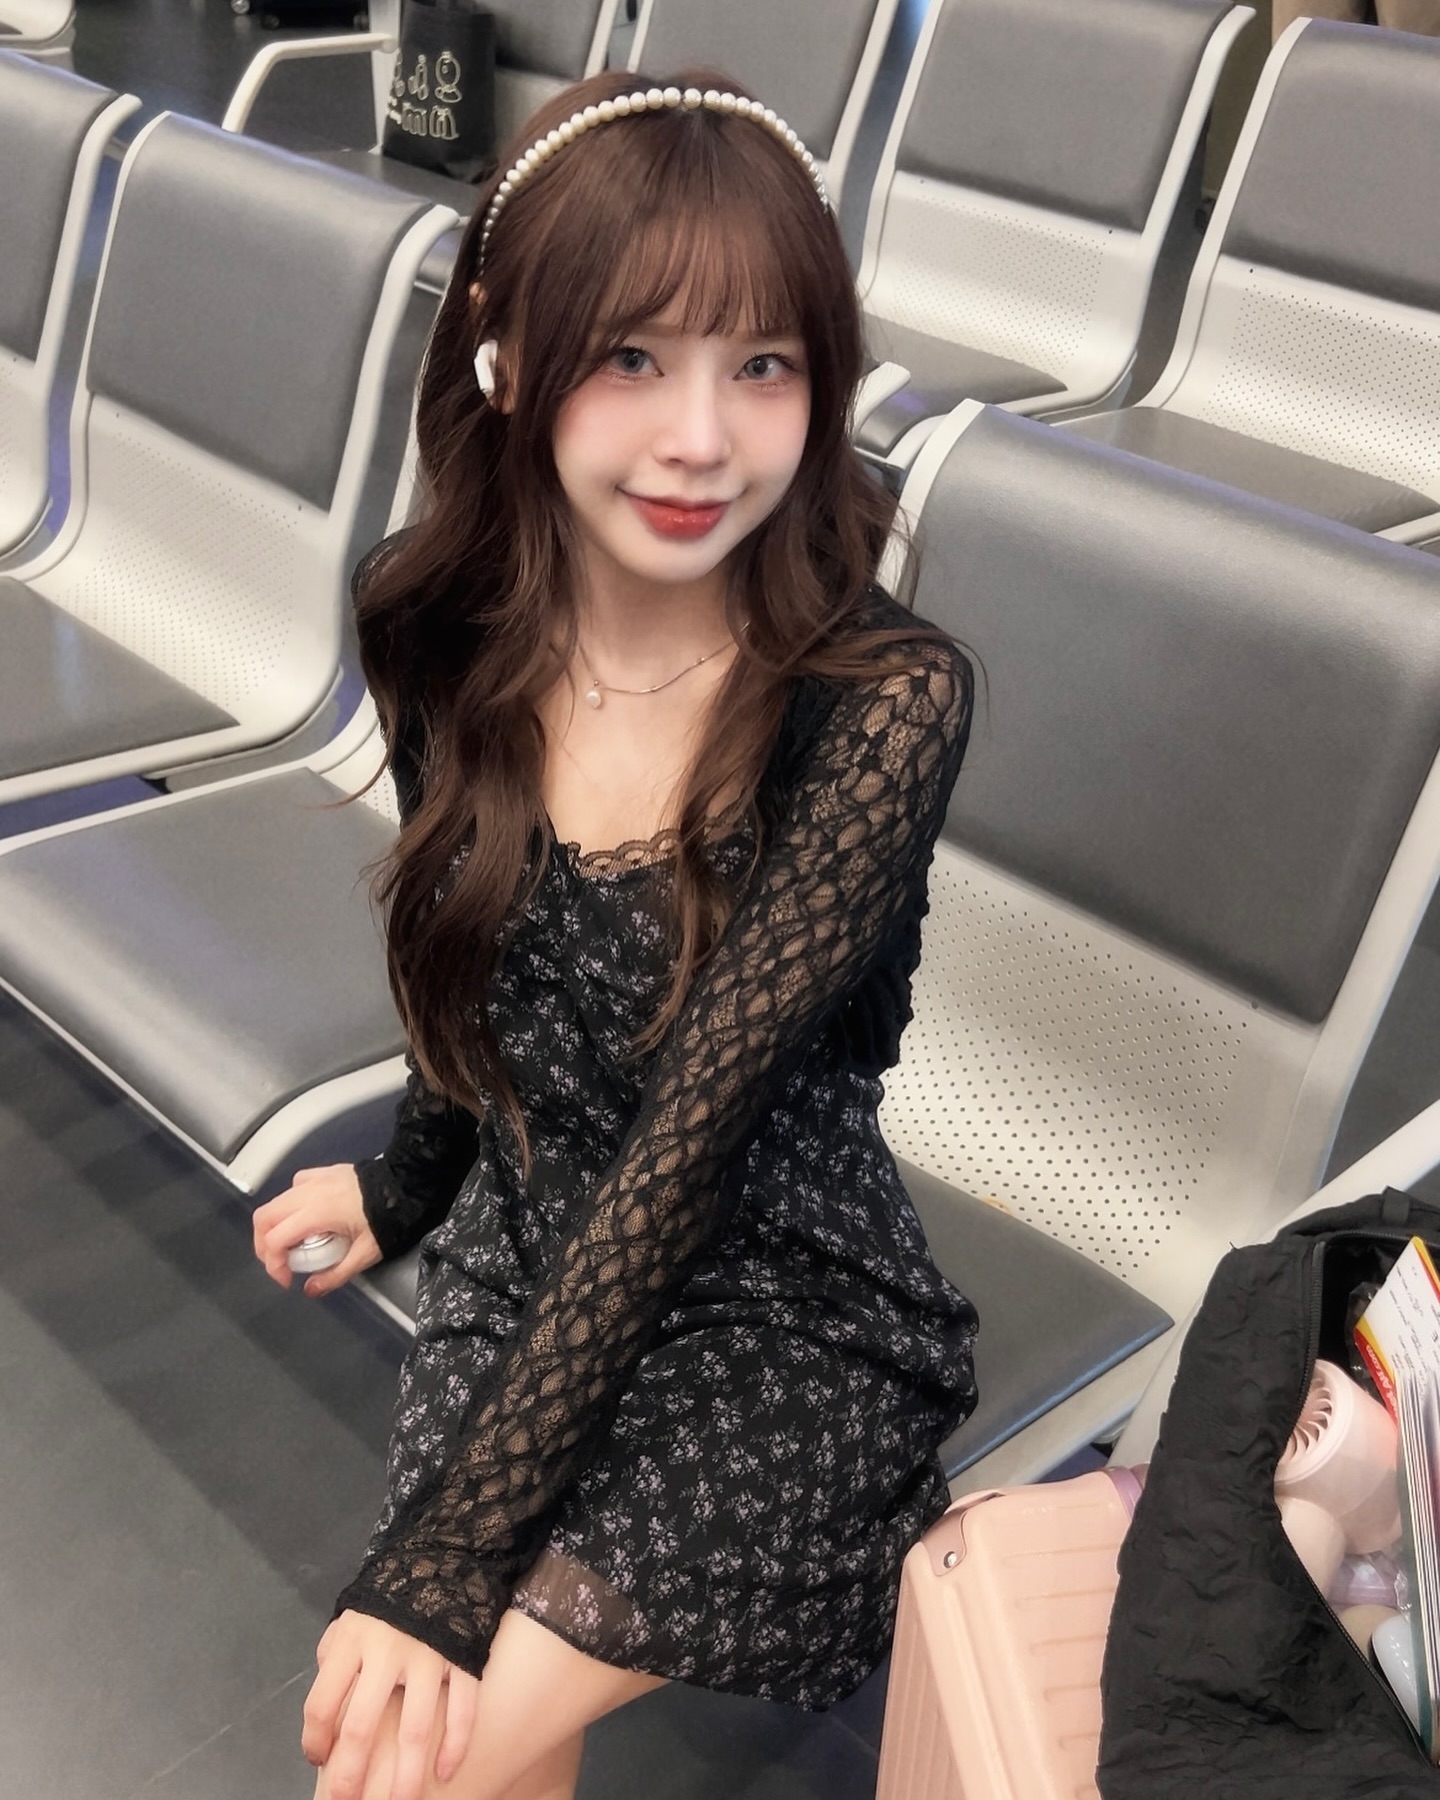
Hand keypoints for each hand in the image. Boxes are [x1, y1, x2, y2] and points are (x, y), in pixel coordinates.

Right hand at [252, 1164, 381, 1296]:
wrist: (404, 1185)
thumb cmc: (388, 1218)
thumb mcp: (366, 1253)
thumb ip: (336, 1274)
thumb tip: (311, 1289)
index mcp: (316, 1213)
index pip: (275, 1239)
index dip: (273, 1265)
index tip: (287, 1280)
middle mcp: (307, 1193)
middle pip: (264, 1218)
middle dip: (264, 1245)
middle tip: (279, 1263)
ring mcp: (313, 1180)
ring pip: (275, 1202)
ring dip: (274, 1226)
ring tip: (290, 1245)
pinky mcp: (321, 1173)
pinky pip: (294, 1188)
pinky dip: (289, 1205)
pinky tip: (304, 1217)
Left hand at [305, 1610, 479, 1799]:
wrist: (445, 1555)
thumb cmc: (389, 1599)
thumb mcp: (352, 1618)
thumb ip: (334, 1657)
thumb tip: (323, 1712)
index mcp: (353, 1640)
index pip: (321, 1703)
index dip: (314, 1740)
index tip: (318, 1761)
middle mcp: (387, 1651)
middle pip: (362, 1727)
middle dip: (350, 1777)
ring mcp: (428, 1657)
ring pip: (414, 1731)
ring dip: (405, 1778)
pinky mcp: (463, 1658)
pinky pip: (461, 1710)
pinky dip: (455, 1746)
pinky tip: (445, 1773)